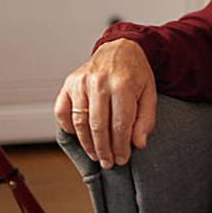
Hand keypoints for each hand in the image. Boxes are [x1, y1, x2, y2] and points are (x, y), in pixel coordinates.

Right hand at [55, 39, 156, 168]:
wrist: (120, 49)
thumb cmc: (136, 74)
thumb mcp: (149, 93)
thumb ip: (145, 119)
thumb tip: (138, 144)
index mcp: (123, 84)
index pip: (120, 125)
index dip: (121, 147)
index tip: (122, 159)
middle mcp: (99, 82)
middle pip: (98, 127)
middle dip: (104, 150)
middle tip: (108, 163)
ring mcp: (81, 82)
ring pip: (80, 122)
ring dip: (87, 144)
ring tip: (96, 155)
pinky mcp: (69, 83)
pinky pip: (62, 111)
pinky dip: (67, 126)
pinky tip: (79, 136)